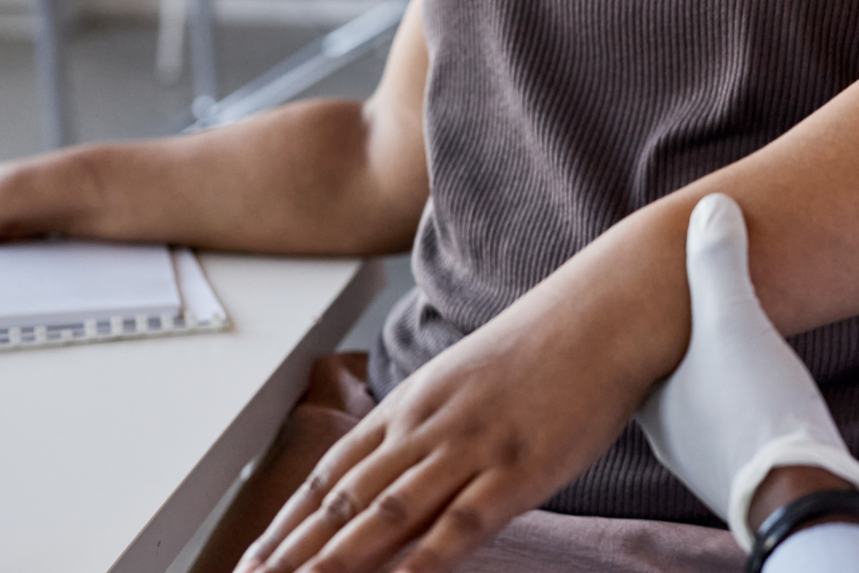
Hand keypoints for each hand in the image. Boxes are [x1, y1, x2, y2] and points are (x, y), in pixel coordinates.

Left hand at [236, 214, 685, 572]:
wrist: (607, 310)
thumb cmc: (548, 345)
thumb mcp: (472, 377)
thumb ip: (433, 422)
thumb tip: (403, 464)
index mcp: (414, 402)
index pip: (332, 472)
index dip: (287, 521)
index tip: (251, 558)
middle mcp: (429, 426)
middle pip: (344, 499)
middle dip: (292, 553)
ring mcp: (471, 448)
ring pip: (385, 514)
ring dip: (334, 562)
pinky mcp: (517, 471)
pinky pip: (458, 525)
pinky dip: (418, 561)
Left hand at [636, 194, 858, 547]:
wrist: (800, 491)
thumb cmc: (754, 408)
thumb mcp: (733, 321)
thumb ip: (718, 263)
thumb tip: (711, 207)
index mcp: (647, 399)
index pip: (630, 343)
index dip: (644, 308)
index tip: (660, 278)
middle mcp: (667, 433)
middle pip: (668, 368)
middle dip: (683, 335)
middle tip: (709, 300)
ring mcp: (704, 455)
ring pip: (702, 396)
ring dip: (716, 367)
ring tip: (740, 332)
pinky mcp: (744, 468)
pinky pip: (733, 418)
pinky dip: (741, 394)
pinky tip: (763, 377)